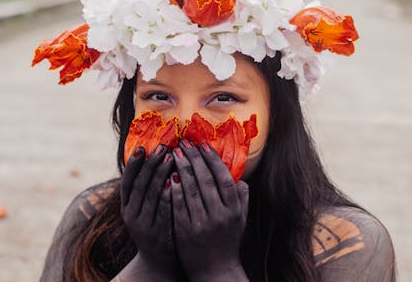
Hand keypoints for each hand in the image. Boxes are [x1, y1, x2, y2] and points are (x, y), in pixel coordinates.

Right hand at [119, 145, 179, 279]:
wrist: (158, 261)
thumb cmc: (155, 225)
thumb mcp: (145, 207)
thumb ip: (149, 186)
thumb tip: (156, 155)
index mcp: (126, 206)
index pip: (127, 181)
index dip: (134, 163)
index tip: (142, 146)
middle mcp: (132, 214)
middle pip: (140, 185)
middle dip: (151, 164)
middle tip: (162, 147)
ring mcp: (144, 225)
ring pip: (151, 195)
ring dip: (161, 174)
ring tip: (171, 157)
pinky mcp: (158, 233)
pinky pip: (163, 211)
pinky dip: (168, 195)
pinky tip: (176, 181)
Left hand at [170, 139, 248, 281]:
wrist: (215, 271)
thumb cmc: (228, 241)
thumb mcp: (240, 219)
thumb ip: (242, 197)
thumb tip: (238, 176)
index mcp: (234, 210)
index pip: (223, 178)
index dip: (213, 160)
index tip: (203, 146)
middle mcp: (219, 216)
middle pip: (205, 181)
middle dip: (194, 159)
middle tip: (184, 143)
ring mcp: (202, 224)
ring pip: (191, 190)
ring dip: (182, 169)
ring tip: (175, 154)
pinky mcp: (186, 232)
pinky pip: (179, 206)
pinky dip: (174, 190)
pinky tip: (169, 175)